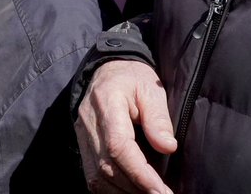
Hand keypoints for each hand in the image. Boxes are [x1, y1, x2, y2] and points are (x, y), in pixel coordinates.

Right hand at [75, 60, 176, 193]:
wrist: (107, 69)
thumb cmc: (132, 78)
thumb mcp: (151, 89)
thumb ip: (158, 117)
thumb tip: (168, 147)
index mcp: (107, 103)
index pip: (118, 145)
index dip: (139, 172)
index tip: (160, 190)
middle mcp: (89, 123)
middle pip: (107, 166)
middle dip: (136, 187)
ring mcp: (82, 136)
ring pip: (97, 176)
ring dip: (124, 191)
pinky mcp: (83, 145)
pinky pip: (92, 175)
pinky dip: (112, 189)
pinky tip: (131, 190)